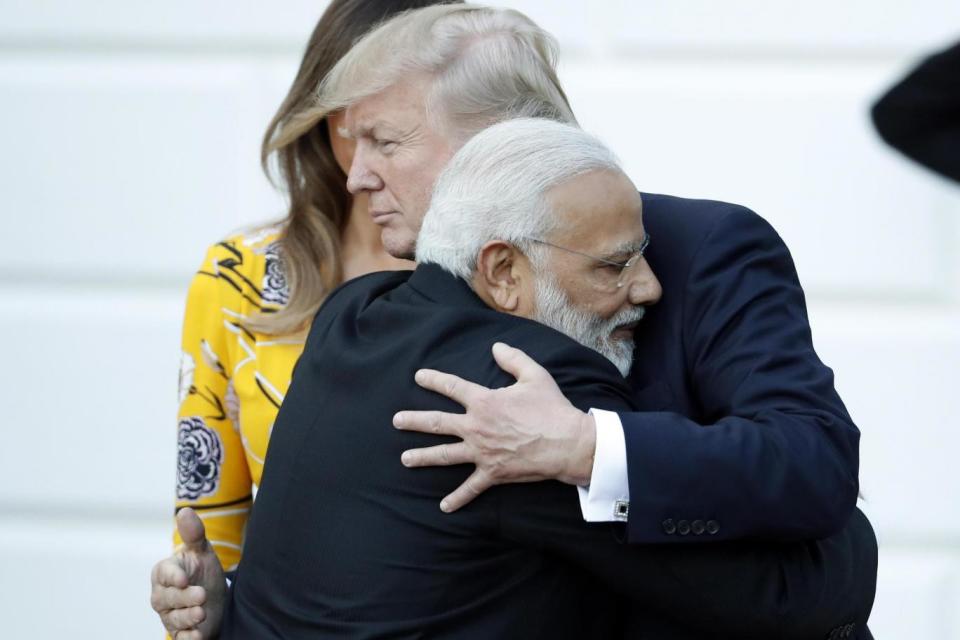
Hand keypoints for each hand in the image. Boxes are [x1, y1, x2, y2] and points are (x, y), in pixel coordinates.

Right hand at [150, 508, 226, 639]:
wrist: (214, 595)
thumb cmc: (201, 570)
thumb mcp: (201, 551)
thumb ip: (194, 534)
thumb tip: (186, 510)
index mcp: (164, 572)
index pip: (164, 574)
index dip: (173, 576)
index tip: (184, 578)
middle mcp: (162, 595)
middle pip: (168, 598)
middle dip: (184, 598)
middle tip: (201, 595)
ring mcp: (170, 615)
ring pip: (174, 618)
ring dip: (188, 618)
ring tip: (202, 613)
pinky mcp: (181, 632)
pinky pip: (180, 638)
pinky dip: (188, 639)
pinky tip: (197, 637)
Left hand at [393, 342, 596, 512]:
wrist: (567, 443)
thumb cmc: (552, 408)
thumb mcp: (534, 376)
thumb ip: (513, 359)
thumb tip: (496, 346)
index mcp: (484, 402)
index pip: (453, 388)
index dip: (434, 380)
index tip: (419, 377)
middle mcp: (476, 427)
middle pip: (437, 423)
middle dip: (414, 421)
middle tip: (396, 421)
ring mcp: (481, 452)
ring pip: (444, 455)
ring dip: (422, 457)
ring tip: (405, 459)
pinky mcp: (492, 473)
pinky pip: (471, 488)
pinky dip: (457, 498)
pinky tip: (444, 506)